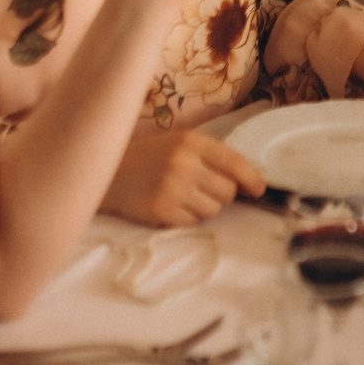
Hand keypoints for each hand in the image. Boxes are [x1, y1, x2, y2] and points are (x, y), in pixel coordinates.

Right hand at [102, 126, 264, 225]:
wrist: (105, 172)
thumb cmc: (149, 158)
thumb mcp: (179, 144)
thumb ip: (211, 157)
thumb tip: (248, 181)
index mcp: (192, 141)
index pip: (235, 163)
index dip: (251, 179)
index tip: (258, 189)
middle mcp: (183, 163)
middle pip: (228, 191)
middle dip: (221, 194)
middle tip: (201, 189)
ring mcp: (171, 188)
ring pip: (213, 210)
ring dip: (204, 208)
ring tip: (182, 196)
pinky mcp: (160, 210)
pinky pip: (193, 223)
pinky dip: (186, 218)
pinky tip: (170, 205)